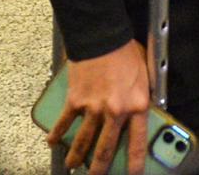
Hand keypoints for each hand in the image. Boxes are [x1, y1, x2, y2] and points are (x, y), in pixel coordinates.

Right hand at [50, 41, 152, 172]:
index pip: (137, 143)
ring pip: (83, 142)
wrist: (103, 37)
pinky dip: (56, 133)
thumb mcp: (146, 74)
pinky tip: (52, 142)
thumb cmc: (127, 52)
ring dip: (76, 157)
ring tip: (72, 166)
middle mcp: (115, 112)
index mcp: (137, 106)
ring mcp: (94, 108)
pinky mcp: (75, 101)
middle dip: (100, 169)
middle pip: (106, 149)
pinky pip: (65, 123)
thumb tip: (141, 111)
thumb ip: (142, 96)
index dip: (135, 163)